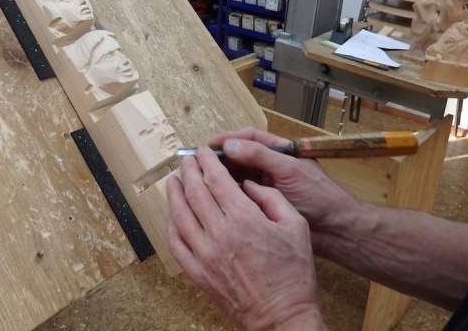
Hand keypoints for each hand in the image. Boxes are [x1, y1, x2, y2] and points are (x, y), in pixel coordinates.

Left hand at [167, 148, 326, 330]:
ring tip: (173, 181)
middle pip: (194, 192)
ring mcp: (206, 255)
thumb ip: (272, 198)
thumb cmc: (293, 275)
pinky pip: (176, 244)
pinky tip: (173, 216)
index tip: (203, 152)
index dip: (206, 161)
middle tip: (186, 160)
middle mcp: (220, 234)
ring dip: (174, 194)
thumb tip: (248, 184)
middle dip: (188, 170)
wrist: (283, 318)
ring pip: (179, 215)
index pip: (216, 179)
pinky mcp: (199, 274)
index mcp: (244, 219)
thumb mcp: (296, 226)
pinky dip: (171, 225)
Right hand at [208, 128, 359, 254]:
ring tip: (202, 177)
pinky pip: (241, 194)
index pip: (250, 138)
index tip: (210, 145)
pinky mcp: (264, 204)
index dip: (229, 139)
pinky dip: (228, 192)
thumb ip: (260, 156)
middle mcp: (271, 166)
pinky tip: (215, 195)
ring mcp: (267, 185)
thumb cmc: (319, 196)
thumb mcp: (289, 171)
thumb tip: (230, 145)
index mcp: (281, 151)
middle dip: (221, 158)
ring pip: (239, 175)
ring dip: (222, 175)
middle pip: (241, 156)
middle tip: (199, 162)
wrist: (334, 229)